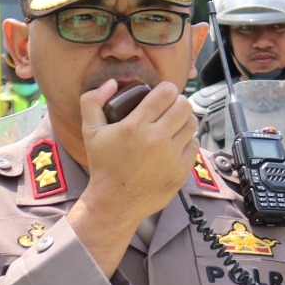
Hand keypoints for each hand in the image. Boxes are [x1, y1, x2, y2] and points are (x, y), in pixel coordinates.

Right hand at [79, 79, 198, 223]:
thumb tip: (112, 83)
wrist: (114, 202)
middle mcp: (156, 139)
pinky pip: (194, 145)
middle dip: (178, 102)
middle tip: (171, 106)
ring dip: (184, 120)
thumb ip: (92, 101)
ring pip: (192, 124)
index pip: (165, 94)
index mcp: (135, 126)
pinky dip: (186, 141)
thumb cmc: (103, 164)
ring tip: (175, 122)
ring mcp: (171, 156)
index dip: (167, 88)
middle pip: (184, 106)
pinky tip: (176, 142)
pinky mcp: (181, 170)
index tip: (164, 92)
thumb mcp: (90, 131)